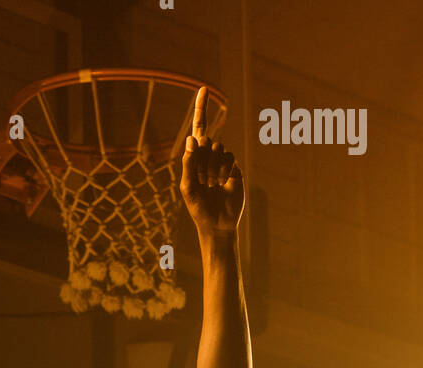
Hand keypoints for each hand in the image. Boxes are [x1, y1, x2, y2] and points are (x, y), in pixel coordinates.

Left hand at [180, 87, 243, 237]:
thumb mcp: (187, 186)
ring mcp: (223, 160)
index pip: (199, 128)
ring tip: (211, 185)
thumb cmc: (198, 207)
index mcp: (195, 156)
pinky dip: (224, 171)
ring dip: (213, 169)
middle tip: (202, 182)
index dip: (201, 108)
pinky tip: (222, 184)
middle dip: (202, 162)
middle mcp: (209, 154)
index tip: (204, 89)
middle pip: (207, 141)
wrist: (217, 223)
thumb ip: (188, 163)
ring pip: (219, 148)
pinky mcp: (235, 167)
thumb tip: (193, 138)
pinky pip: (229, 158)